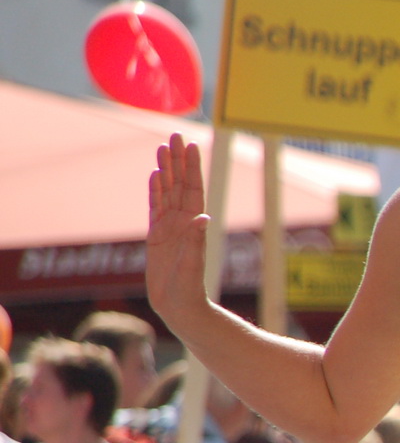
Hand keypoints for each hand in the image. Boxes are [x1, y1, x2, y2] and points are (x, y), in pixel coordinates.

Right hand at [146, 133, 213, 329]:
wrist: (180, 307)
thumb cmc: (190, 289)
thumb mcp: (192, 264)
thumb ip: (196, 241)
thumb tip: (202, 218)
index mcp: (194, 225)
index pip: (193, 189)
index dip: (192, 168)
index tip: (190, 145)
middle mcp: (183, 222)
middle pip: (179, 184)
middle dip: (177, 161)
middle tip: (175, 135)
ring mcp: (169, 228)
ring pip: (166, 192)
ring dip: (165, 170)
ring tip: (163, 148)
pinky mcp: (156, 236)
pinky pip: (154, 208)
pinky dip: (154, 191)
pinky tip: (155, 175)